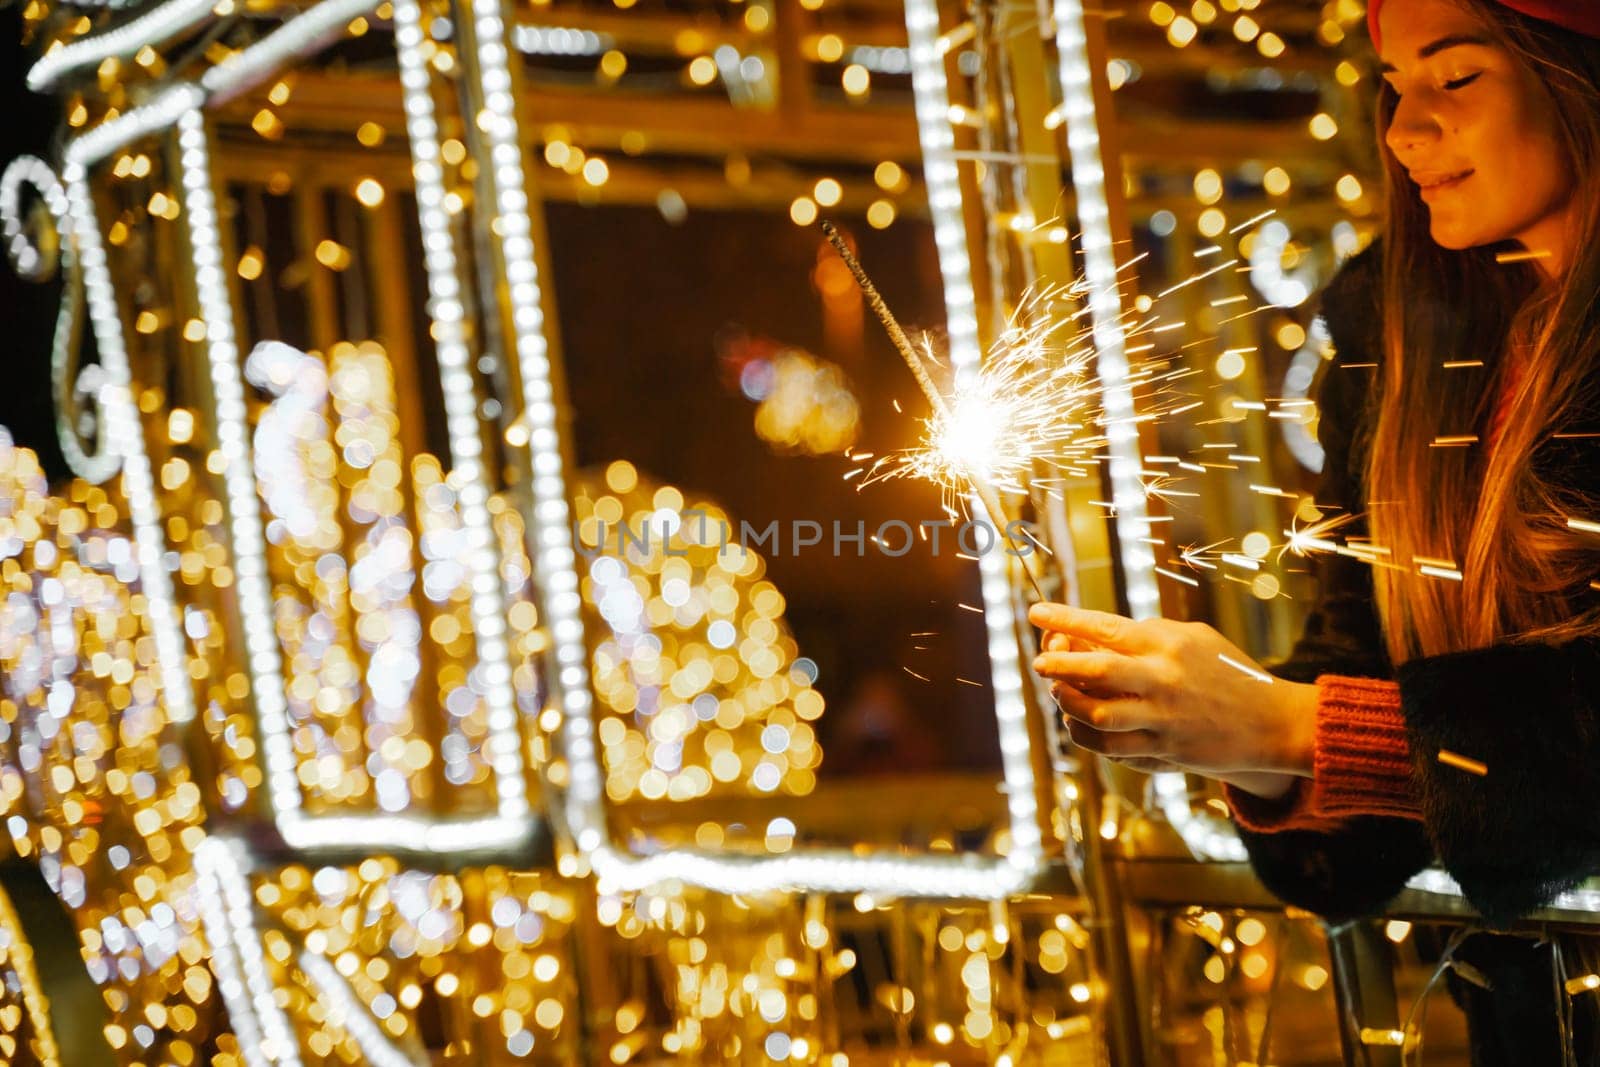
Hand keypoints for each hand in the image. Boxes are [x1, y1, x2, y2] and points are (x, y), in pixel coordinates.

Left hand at [1029, 602, 1316, 797]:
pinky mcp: (1164, 751)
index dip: (1064, 619)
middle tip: (1039, 660)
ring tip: (1057, 691)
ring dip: (1066, 702)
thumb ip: (1146, 635)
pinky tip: (1075, 723)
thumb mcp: (1192, 638)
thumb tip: (1090, 635)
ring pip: (1096, 714)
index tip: (1036, 612)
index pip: (1105, 627)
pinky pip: (1110, 747)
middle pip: (1094, 670)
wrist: (1271, 722)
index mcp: (1168, 645)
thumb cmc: (1227, 671)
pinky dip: (1083, 735)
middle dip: (1057, 663)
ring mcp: (1162, 719)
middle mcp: (1163, 680)